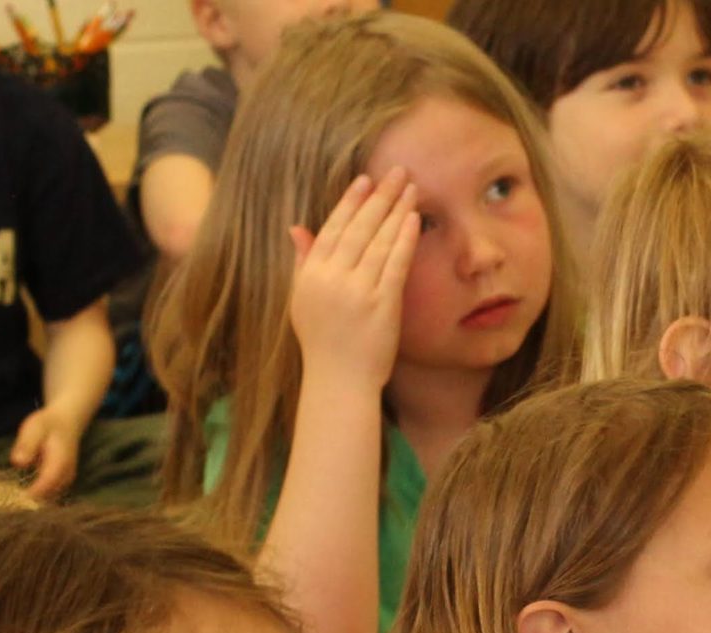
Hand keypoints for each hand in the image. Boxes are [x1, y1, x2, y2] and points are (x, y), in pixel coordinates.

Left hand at [10, 404, 87, 500]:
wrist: (67, 421)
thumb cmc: (48, 424)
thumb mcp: (34, 428)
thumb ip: (27, 445)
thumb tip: (18, 463)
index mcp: (59, 464)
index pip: (44, 486)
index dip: (29, 495)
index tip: (13, 498)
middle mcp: (66, 475)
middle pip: (48, 497)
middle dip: (30, 500)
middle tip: (10, 500)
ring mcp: (67, 480)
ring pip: (50, 498)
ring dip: (35, 500)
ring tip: (17, 498)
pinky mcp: (64, 482)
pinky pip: (52, 495)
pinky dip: (40, 496)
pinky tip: (26, 493)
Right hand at [288, 170, 418, 393]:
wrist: (339, 382)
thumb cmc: (323, 343)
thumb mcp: (302, 300)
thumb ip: (303, 262)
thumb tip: (296, 229)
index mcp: (311, 275)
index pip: (332, 228)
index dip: (351, 202)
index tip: (365, 179)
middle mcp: (332, 279)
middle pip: (359, 228)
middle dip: (380, 196)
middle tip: (397, 171)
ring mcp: (357, 291)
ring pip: (379, 241)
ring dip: (397, 210)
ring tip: (411, 188)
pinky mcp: (381, 304)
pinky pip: (395, 264)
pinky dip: (404, 239)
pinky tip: (414, 219)